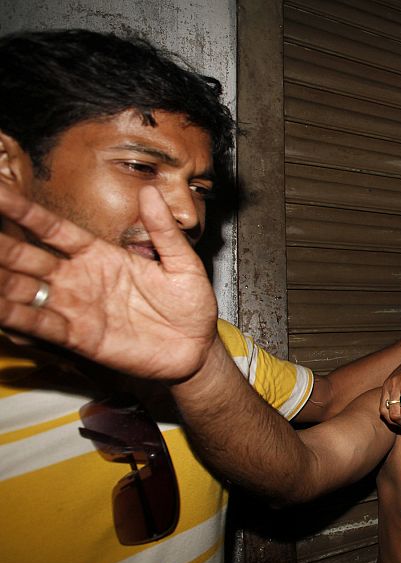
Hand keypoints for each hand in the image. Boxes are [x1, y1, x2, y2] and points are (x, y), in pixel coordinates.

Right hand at [0, 183, 217, 380]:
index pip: (53, 229)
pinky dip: (13, 315)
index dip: (23, 211)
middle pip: (28, 257)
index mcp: (100, 255)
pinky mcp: (80, 337)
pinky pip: (41, 324)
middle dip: (0, 244)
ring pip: (25, 290)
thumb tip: (151, 192)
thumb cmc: (190, 305)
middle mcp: (80, 279)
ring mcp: (77, 308)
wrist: (198, 347)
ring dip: (1, 280)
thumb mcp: (183, 262)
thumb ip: (164, 230)